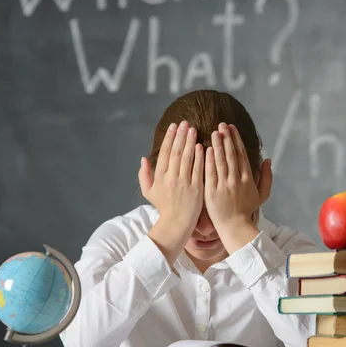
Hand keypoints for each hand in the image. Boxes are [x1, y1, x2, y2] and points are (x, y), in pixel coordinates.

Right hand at [139, 121, 203, 263]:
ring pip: (187, 158)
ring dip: (190, 142)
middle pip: (176, 152)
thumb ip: (144, 175)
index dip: (170, 138)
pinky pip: (198, 169)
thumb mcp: (148, 192)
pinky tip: (201, 146)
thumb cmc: (163, 207)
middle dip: (181, 135)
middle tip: (185, 122)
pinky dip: (200, 157)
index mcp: (160, 177)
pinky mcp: (196, 188)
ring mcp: (184, 183)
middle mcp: (171, 178)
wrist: (176, 224)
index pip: (165, 153)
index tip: (174, 126)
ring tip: (193, 129)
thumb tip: (143, 158)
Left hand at [204, 122, 272, 253]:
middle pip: (231, 154)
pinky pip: (211, 173)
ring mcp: (224, 185)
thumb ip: (267, 177)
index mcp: (247, 178)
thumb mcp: (262, 195)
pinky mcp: (212, 191)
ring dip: (218, 145)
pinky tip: (207, 149)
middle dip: (226, 138)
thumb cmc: (247, 210)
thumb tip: (268, 160)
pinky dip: (209, 160)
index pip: (241, 154)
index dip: (236, 140)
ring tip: (213, 132)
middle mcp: (236, 180)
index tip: (231, 128)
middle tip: (221, 124)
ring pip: (221, 161)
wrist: (235, 227)